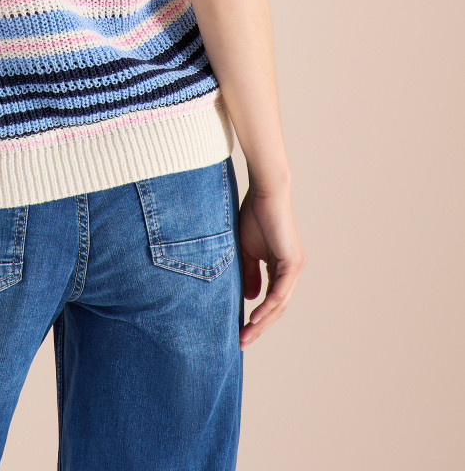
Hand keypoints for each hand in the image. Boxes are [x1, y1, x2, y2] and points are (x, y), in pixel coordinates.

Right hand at [237, 181, 305, 350]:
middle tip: (242, 342)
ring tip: (246, 336)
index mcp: (281, 268)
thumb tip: (249, 299)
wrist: (265, 193)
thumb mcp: (246, 251)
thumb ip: (248, 274)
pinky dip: (268, 306)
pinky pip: (281, 291)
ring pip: (280, 304)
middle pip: (276, 308)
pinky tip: (255, 317)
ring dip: (262, 322)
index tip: (240, 331)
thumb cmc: (254, 215)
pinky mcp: (293, 262)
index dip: (256, 318)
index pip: (270, 301)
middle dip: (259, 327)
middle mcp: (291, 271)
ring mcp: (294, 268)